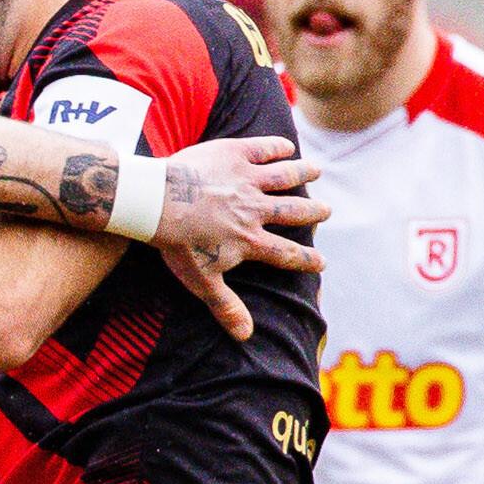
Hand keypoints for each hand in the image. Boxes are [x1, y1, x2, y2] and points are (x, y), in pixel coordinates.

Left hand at [151, 136, 326, 340]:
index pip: (286, 253)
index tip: (322, 262)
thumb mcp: (201, 281)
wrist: (157, 202)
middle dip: (313, 213)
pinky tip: (287, 147)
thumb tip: (245, 336)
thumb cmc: (177, 244)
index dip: (306, 259)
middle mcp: (255, 209)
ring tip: (316, 172)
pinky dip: (276, 147)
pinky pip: (262, 149)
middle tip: (326, 211)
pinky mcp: (232, 154)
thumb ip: (226, 307)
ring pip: (285, 176)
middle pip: (293, 211)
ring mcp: (246, 180)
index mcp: (250, 240)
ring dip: (303, 174)